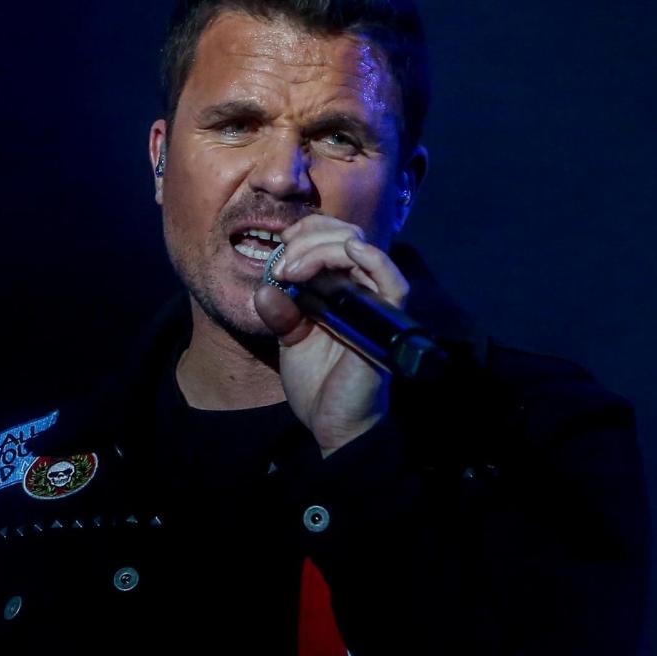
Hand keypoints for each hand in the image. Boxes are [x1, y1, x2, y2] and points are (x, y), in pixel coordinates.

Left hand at [254, 216, 409, 456]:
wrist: (330, 424)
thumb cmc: (317, 382)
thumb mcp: (290, 339)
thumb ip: (281, 311)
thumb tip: (264, 288)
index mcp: (338, 288)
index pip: (331, 239)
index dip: (307, 231)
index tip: (280, 244)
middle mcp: (359, 290)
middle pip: (346, 236)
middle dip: (309, 239)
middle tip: (284, 263)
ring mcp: (374, 303)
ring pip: (362, 250)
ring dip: (325, 249)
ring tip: (295, 269)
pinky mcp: (385, 323)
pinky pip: (393, 283)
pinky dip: (375, 260)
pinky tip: (351, 250)